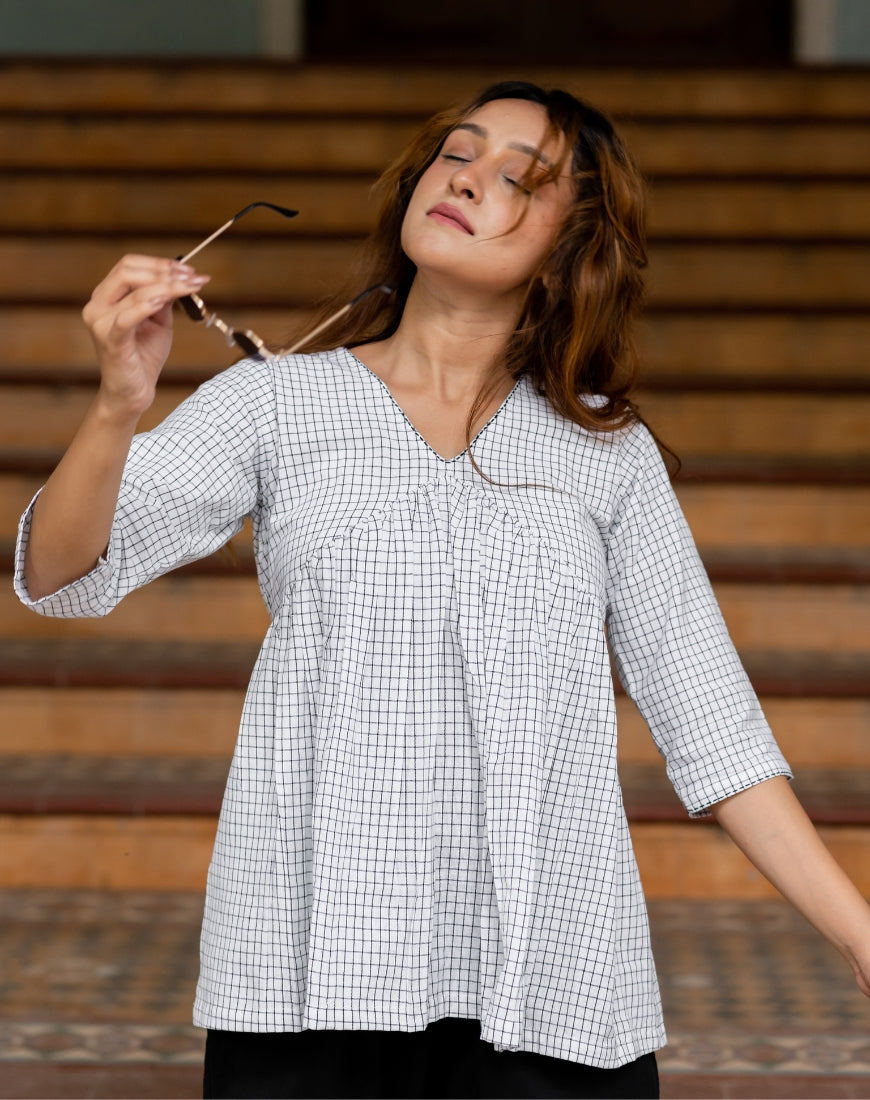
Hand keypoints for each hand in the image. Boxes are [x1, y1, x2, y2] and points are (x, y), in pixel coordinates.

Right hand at [81, 254, 209, 419]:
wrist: (133, 393)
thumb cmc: (144, 357)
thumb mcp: (159, 321)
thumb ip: (163, 298)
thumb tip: (179, 276)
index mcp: (106, 297)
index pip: (129, 266)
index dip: (159, 263)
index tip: (188, 269)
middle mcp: (97, 305)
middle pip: (127, 271)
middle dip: (164, 271)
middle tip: (192, 276)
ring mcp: (100, 323)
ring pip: (133, 291)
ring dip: (167, 285)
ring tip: (191, 286)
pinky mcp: (110, 341)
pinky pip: (127, 318)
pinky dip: (147, 305)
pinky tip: (166, 300)